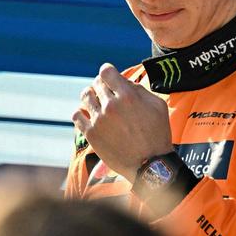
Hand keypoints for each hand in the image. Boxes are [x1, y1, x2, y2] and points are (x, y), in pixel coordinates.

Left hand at [71, 64, 172, 178]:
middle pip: (96, 83)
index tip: (109, 77)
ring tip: (97, 103)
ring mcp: (99, 120)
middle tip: (107, 93)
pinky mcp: (91, 134)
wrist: (150, 164)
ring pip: (85, 96)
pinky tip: (89, 116)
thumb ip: (140, 90)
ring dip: (91, 96)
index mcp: (128, 96)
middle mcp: (111, 106)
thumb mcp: (158, 106)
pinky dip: (81, 113)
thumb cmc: (158, 135)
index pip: (106, 71)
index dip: (108, 72)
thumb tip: (124, 82)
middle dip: (102, 85)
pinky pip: (77, 115)